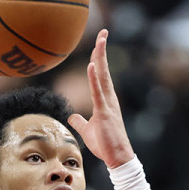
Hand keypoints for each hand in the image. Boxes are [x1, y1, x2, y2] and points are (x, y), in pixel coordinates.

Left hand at [67, 30, 134, 168]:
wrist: (117, 157)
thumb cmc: (105, 144)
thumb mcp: (87, 130)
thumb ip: (80, 121)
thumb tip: (72, 116)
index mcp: (105, 99)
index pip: (101, 74)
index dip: (98, 57)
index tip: (98, 41)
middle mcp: (109, 97)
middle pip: (104, 69)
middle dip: (102, 49)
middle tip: (103, 31)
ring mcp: (108, 104)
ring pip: (103, 75)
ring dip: (101, 57)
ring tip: (100, 39)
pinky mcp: (104, 112)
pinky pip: (98, 92)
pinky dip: (94, 77)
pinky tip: (91, 64)